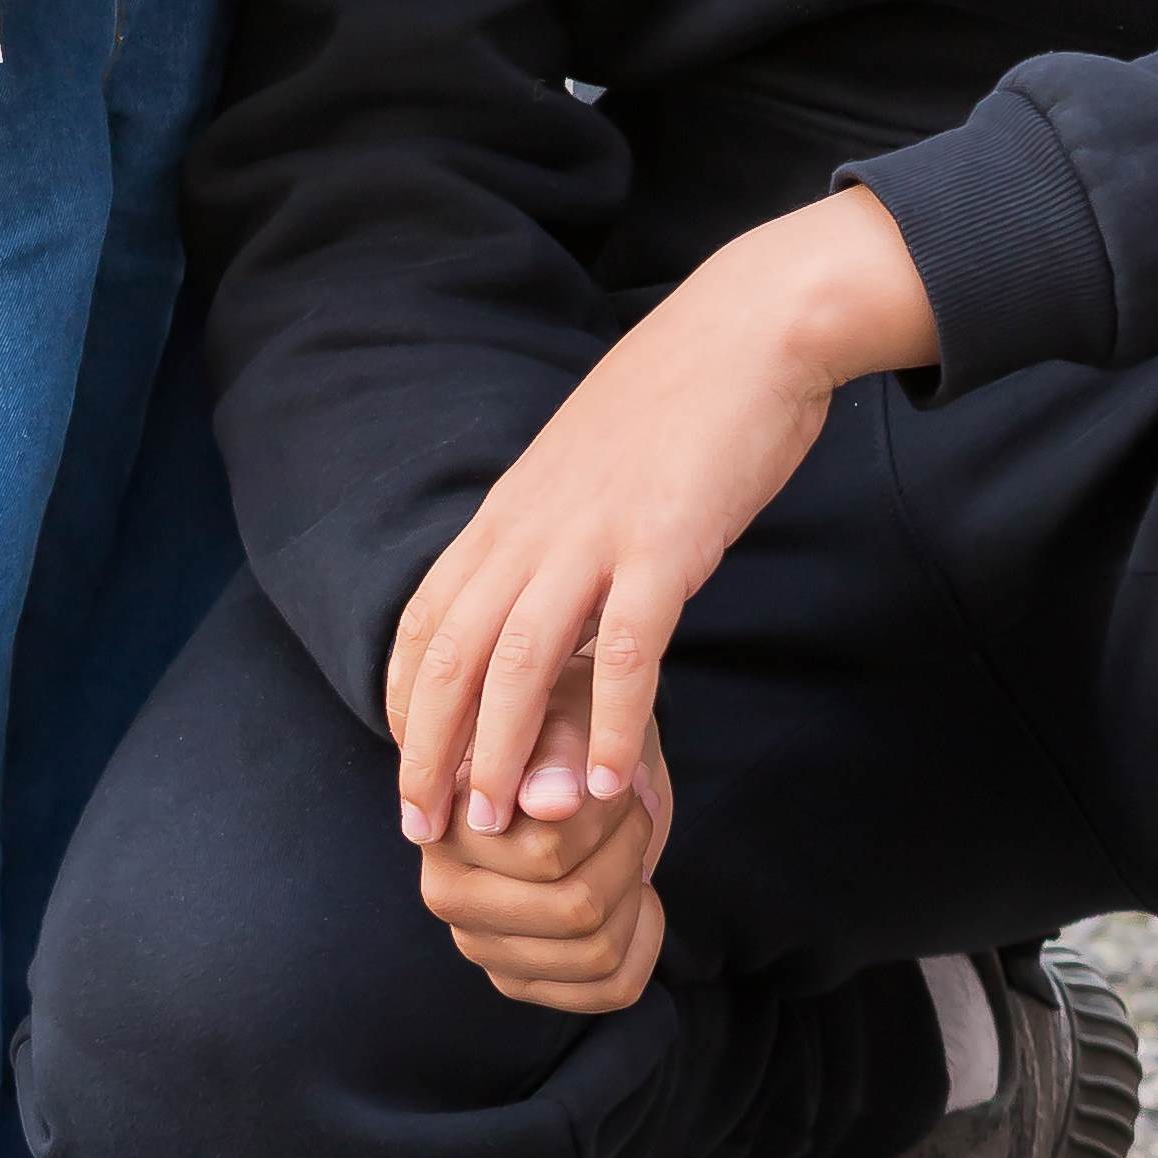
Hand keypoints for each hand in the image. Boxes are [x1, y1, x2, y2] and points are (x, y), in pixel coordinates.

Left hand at [386, 189, 939, 843]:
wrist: (750, 327)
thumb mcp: (588, 468)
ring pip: (522, 659)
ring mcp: (597, 533)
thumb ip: (559, 534)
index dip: (408, 702)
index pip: (428, 618)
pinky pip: (628, 649)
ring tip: (503, 823)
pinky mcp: (666, 542)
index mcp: (513, 509)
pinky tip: (611, 785)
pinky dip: (612, 722)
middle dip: (430, 748)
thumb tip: (544, 603)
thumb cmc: (677, 404)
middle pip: (456, 651)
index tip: (407, 773)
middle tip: (425, 830)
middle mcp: (536, 525)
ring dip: (505, 750)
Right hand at [418, 664, 675, 1011]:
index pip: (547, 851)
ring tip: (629, 846)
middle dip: (628, 852)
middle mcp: (448, 896)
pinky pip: (611, 989)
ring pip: (598, 952)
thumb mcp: (568, 715)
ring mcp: (484, 948)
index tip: (616, 779)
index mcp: (445, 827)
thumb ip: (558, 751)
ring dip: (637, 890)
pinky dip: (646, 941)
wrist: (575, 764)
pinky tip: (634, 896)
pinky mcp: (523, 982)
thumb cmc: (566, 731)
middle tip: (633, 809)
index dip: (608, 813)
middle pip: (576, 909)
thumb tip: (552, 802)